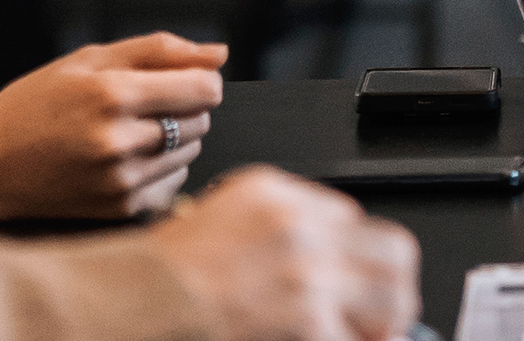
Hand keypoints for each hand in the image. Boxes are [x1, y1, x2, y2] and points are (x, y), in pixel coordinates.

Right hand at [0, 33, 230, 221]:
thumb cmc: (33, 107)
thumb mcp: (87, 61)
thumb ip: (158, 51)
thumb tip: (220, 53)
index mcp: (110, 95)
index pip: (203, 89)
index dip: (201, 79)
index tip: (182, 79)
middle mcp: (118, 142)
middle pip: (201, 120)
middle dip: (184, 107)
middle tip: (142, 104)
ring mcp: (120, 181)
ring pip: (191, 152)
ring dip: (174, 137)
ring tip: (128, 131)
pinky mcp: (120, 209)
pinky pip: (172, 181)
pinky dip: (160, 167)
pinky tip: (122, 159)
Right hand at [151, 167, 419, 340]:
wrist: (130, 306)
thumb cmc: (158, 278)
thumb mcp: (221, 221)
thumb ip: (278, 231)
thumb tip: (327, 262)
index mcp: (278, 196)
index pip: (354, 219)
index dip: (358, 259)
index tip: (356, 282)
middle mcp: (302, 229)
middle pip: (393, 252)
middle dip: (393, 288)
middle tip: (383, 315)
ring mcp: (309, 278)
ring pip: (393, 299)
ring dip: (386, 324)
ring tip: (369, 336)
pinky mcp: (308, 324)